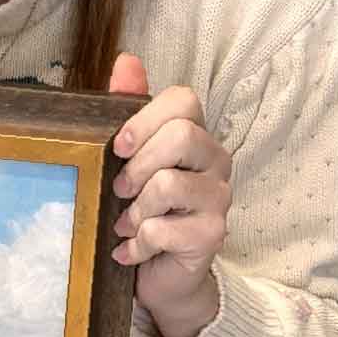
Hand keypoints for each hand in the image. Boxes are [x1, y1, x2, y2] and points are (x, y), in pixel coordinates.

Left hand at [106, 53, 227, 336]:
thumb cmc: (144, 214)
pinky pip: (163, 230)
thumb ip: (129, 111)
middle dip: (137, 165)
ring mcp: (219, 198)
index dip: (145, 118)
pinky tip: (132, 252)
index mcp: (196, 136)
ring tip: (126, 225)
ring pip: (168, 185)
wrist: (161, 276)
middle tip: (119, 189)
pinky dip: (137, 245)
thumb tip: (126, 60)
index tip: (118, 146)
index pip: (183, 100)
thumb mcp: (129, 162)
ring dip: (134, 211)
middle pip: (181, 136)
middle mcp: (216, 161)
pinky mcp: (213, 235)